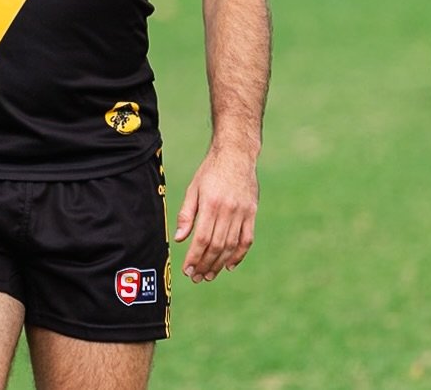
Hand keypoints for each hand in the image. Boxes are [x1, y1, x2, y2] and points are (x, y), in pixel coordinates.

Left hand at [174, 148, 257, 283]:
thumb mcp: (193, 188)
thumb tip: (179, 239)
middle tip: (197, 277)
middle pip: (216, 246)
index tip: (187, 270)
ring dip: (219, 264)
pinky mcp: (251, 213)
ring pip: (231, 246)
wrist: (236, 153)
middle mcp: (228, 210)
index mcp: (210, 203)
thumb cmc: (210, 170)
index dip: (194, 257)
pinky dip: (239, 255)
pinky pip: (246, 240)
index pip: (201, 239)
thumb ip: (186, 214)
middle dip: (205, 265)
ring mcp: (242, 212)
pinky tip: (229, 265)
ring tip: (209, 275)